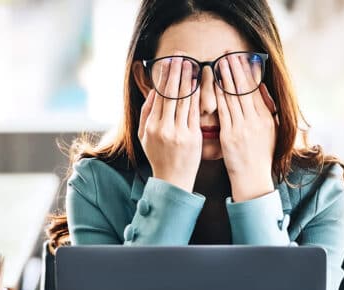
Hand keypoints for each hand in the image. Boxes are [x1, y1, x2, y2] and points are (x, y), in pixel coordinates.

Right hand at [137, 58, 201, 192]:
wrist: (173, 180)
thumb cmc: (158, 157)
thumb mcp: (144, 136)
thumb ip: (147, 113)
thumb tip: (153, 92)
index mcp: (151, 126)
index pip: (159, 96)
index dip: (165, 76)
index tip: (169, 61)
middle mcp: (164, 128)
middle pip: (171, 94)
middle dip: (176, 73)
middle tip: (181, 56)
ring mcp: (179, 133)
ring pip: (184, 100)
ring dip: (188, 80)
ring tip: (191, 64)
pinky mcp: (193, 137)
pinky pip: (195, 112)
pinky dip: (196, 97)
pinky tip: (199, 84)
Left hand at [215, 55, 277, 201]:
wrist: (253, 180)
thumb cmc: (259, 157)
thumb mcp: (270, 132)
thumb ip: (267, 110)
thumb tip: (263, 89)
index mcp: (266, 118)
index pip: (256, 89)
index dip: (247, 72)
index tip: (241, 57)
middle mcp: (256, 120)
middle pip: (245, 89)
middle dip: (236, 68)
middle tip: (229, 52)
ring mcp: (243, 128)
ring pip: (234, 97)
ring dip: (226, 77)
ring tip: (220, 61)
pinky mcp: (230, 136)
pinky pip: (224, 111)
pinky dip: (219, 96)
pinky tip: (213, 84)